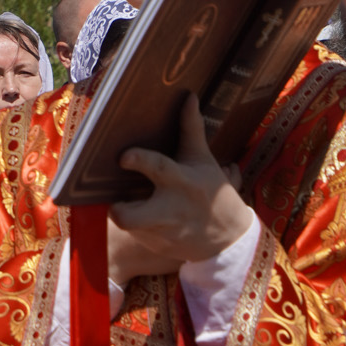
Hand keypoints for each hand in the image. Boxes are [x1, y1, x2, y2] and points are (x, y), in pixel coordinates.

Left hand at [109, 94, 250, 286]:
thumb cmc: (211, 193)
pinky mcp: (154, 247)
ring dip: (126, 214)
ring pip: (128, 226)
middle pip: (129, 217)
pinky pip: (135, 235)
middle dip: (118, 210)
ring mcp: (160, 233)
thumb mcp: (203, 161)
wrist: (228, 239)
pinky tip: (145, 218)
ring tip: (131, 203)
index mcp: (181, 182)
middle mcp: (168, 210)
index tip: (123, 156)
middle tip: (116, 200)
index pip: (157, 168)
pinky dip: (136, 225)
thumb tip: (188, 97)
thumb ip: (191, 130)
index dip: (138, 160)